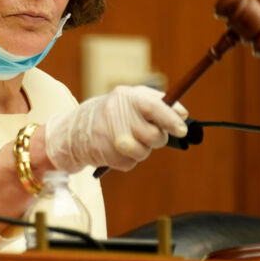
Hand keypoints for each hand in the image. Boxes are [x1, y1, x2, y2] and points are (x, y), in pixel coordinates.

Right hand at [45, 85, 188, 172]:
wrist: (77, 129)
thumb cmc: (115, 112)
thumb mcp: (133, 98)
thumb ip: (159, 102)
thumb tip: (182, 114)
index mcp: (127, 97)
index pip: (153, 106)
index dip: (170, 119)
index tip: (182, 130)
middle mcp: (116, 115)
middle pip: (153, 135)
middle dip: (158, 139)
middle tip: (150, 134)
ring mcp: (110, 136)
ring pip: (144, 152)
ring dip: (143, 150)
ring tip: (130, 139)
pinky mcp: (106, 155)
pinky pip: (132, 163)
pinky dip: (130, 158)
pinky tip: (118, 148)